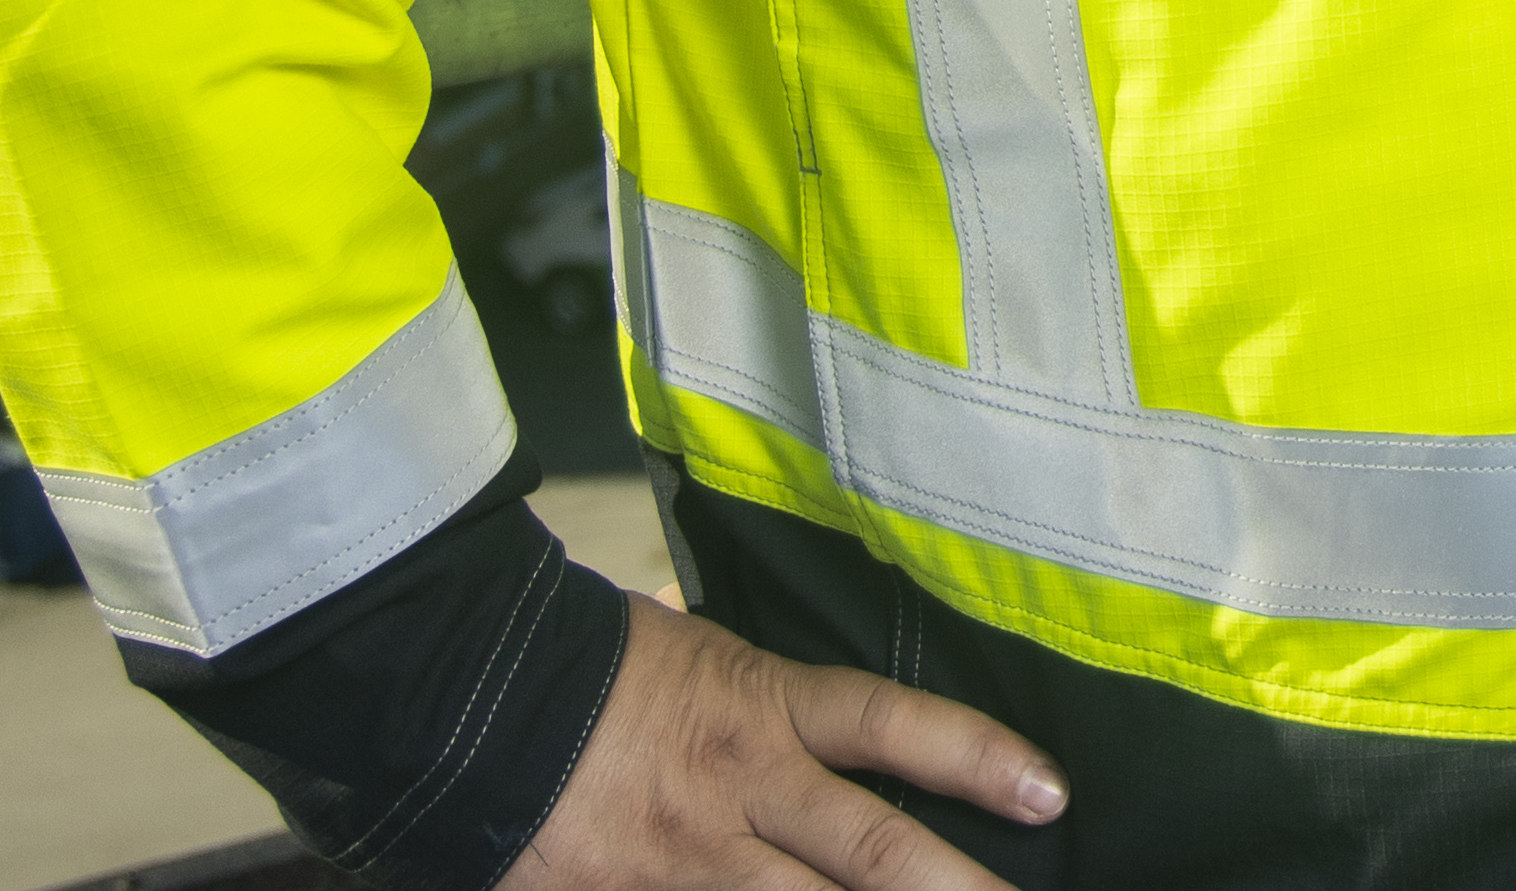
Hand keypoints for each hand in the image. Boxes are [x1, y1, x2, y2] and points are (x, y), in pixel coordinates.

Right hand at [508, 591, 1062, 888]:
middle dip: (959, 888)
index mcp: (762, 708)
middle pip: (874, 850)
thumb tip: (810, 699)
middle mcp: (742, 792)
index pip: (894, 726)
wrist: (463, 705)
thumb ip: (761, 690)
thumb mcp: (692, 648)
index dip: (978, 758)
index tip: (1051, 792)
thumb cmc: (585, 663)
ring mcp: (691, 864)